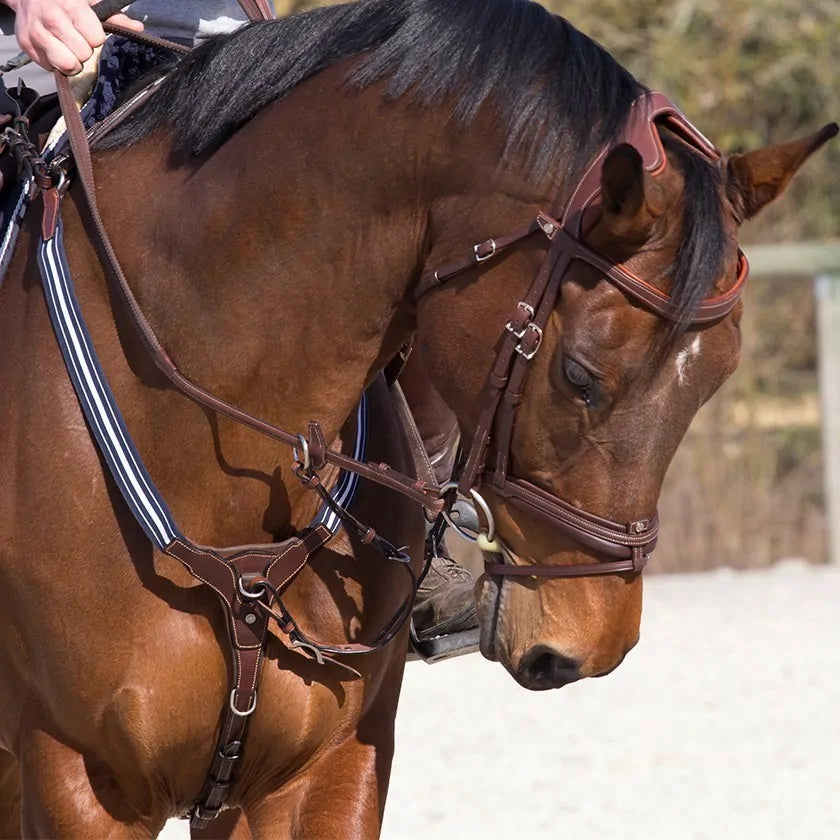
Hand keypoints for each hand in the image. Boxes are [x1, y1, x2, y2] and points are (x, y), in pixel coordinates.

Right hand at [7, 0, 143, 74]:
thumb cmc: (64, 0)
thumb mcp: (90, 1)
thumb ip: (114, 17)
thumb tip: (137, 28)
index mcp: (70, 5)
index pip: (95, 39)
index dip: (96, 39)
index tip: (91, 34)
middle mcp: (51, 18)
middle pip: (82, 55)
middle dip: (84, 52)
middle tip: (78, 41)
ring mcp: (36, 32)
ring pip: (66, 65)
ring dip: (72, 62)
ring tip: (69, 49)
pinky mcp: (26, 44)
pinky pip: (51, 68)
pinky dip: (55, 63)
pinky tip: (55, 48)